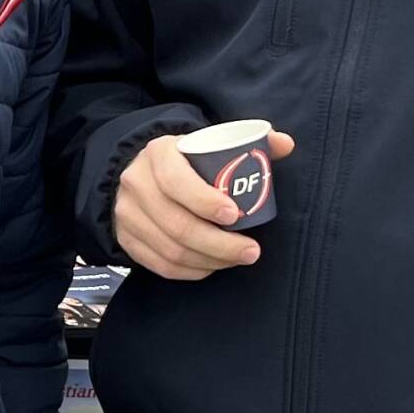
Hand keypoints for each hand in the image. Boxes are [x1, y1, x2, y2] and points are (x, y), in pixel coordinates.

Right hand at [115, 129, 296, 279]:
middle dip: (219, 244)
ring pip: (171, 250)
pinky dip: (192, 271)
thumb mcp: (209, 142)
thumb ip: (250, 141)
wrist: (140, 170)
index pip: (176, 182)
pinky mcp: (127, 239)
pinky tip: (214, 265)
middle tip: (251, 250)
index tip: (235, 214)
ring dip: (210, 260)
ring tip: (238, 258)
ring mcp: (128, 215)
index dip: (205, 202)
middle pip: (177, 224)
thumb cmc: (185, 159)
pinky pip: (161, 265)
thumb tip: (286, 143)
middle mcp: (136, 183)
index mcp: (158, 154)